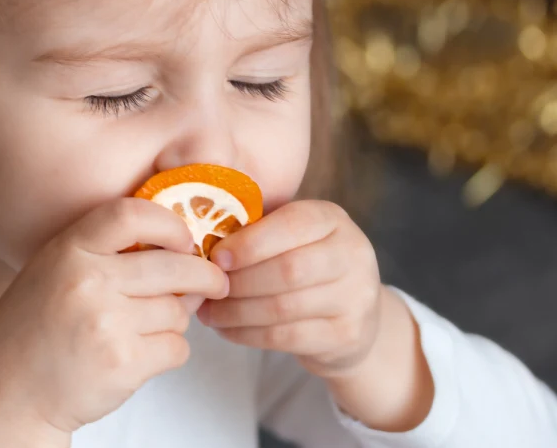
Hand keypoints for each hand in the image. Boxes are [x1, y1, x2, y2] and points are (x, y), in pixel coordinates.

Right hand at [0, 198, 229, 439]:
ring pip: (177, 311)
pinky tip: (141, 354)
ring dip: (174, 321)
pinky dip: (169, 351)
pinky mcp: (123, 363)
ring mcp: (106, 323)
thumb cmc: (34, 331)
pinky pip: (177, 347)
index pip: (132, 215)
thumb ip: (104, 254)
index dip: (170, 224)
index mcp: (68, 251)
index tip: (185, 240)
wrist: (8, 393)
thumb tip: (184, 253)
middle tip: (214, 282)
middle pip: (173, 266)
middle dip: (203, 275)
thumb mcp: (53, 271)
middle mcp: (87, 282)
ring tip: (145, 329)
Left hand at [198, 200, 383, 377]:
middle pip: (288, 269)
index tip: (216, 258)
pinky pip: (286, 337)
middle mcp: (353, 254)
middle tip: (207, 290)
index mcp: (333, 220)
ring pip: (283, 307)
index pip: (293, 223)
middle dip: (239, 282)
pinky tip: (226, 330)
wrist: (354, 319)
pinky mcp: (347, 335)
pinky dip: (247, 335)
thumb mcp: (292, 239)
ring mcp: (356, 297)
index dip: (251, 242)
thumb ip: (257, 233)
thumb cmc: (306, 267)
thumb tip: (200, 243)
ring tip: (208, 312)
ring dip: (236, 312)